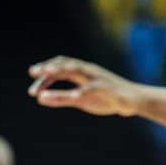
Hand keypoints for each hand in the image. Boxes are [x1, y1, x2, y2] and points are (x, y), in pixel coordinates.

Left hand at [28, 56, 142, 115]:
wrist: (133, 100)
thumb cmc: (105, 98)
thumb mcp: (80, 100)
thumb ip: (61, 98)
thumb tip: (40, 98)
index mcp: (81, 73)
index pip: (60, 67)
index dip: (45, 71)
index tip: (32, 79)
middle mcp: (87, 71)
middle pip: (66, 64)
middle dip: (49, 66)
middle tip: (33, 71)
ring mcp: (97, 77)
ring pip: (77, 69)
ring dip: (61, 69)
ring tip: (48, 72)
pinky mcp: (107, 87)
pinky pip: (93, 87)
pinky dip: (82, 90)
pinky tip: (73, 95)